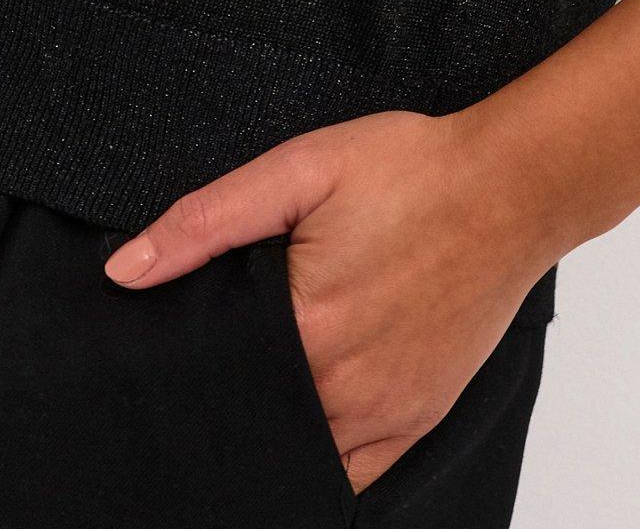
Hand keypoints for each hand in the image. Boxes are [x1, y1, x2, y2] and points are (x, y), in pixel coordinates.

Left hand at [101, 104, 552, 495]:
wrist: (513, 185)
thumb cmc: (414, 169)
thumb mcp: (303, 167)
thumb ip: (209, 220)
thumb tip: (126, 270)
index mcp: (306, 328)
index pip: (215, 380)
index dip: (190, 368)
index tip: (179, 353)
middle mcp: (344, 387)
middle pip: (256, 417)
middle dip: (230, 396)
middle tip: (225, 360)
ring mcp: (387, 411)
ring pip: (301, 451)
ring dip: (275, 426)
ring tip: (265, 380)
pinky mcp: (419, 417)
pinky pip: (354, 473)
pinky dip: (324, 456)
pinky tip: (307, 421)